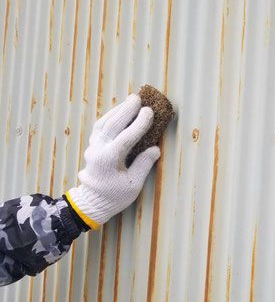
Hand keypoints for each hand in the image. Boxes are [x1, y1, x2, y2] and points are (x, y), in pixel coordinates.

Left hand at [66, 94, 160, 228]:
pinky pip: (99, 127)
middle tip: (138, 98)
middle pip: (112, 125)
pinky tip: (119, 111)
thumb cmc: (115, 196)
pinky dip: (110, 116)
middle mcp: (98, 150)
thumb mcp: (134, 185)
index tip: (149, 112)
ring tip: (130, 101)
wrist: (91, 203)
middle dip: (126, 110)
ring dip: (117, 110)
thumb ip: (144, 164)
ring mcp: (93, 147)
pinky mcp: (92, 146)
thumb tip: (155, 148)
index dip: (139, 123)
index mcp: (110, 160)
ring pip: (103, 123)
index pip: (126, 137)